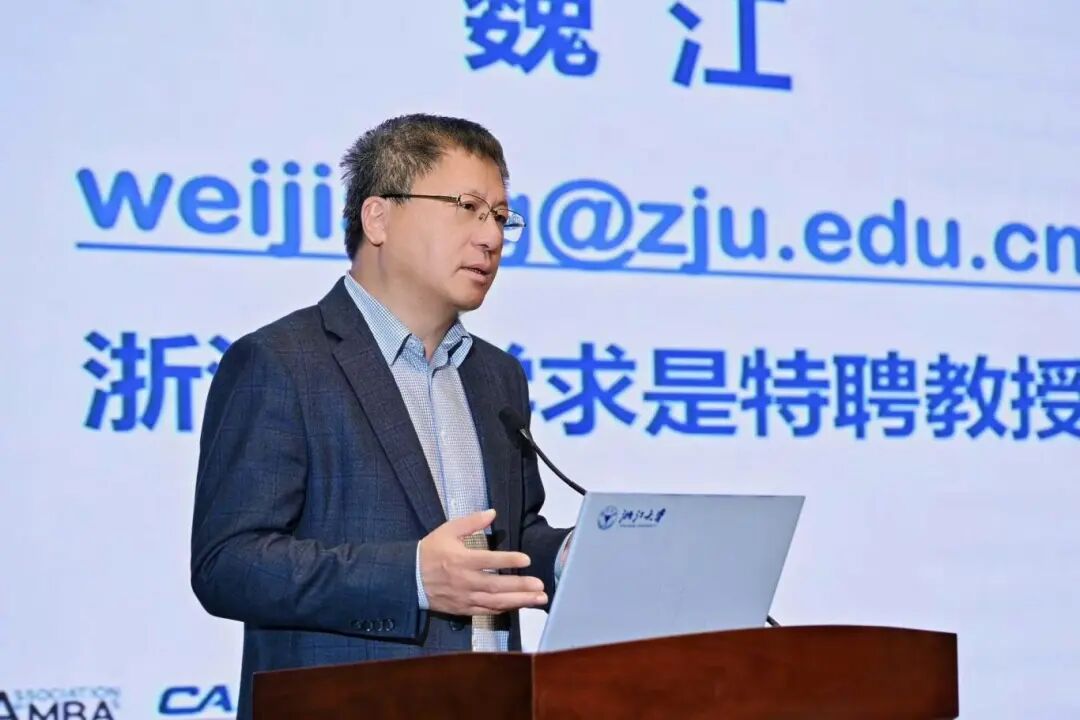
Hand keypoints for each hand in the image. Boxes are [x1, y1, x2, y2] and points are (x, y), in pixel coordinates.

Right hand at [419, 509, 547, 615]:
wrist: (409, 578)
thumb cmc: (431, 551)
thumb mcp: (448, 530)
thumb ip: (471, 522)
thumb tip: (492, 513)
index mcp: (461, 560)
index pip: (488, 560)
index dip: (508, 560)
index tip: (527, 560)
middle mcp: (465, 580)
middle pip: (497, 585)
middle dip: (521, 587)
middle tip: (540, 586)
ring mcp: (464, 597)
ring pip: (495, 602)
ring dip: (519, 601)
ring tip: (538, 599)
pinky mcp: (463, 609)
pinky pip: (487, 611)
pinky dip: (504, 609)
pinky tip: (519, 606)